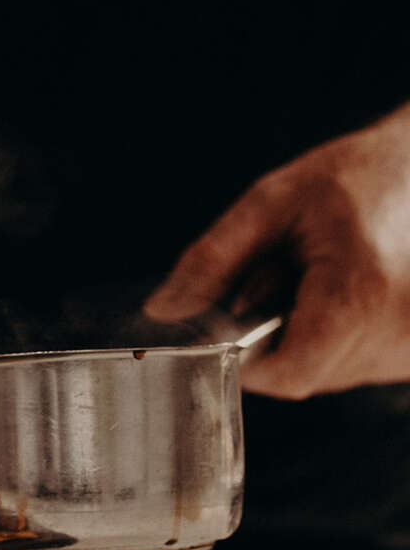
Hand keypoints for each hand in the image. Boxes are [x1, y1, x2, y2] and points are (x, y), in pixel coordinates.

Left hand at [144, 103, 409, 397]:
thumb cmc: (359, 174)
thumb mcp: (273, 202)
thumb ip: (213, 259)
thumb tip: (163, 309)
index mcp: (359, 295)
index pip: (286, 374)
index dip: (248, 358)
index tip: (240, 317)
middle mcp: (397, 332)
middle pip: (304, 374)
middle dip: (277, 335)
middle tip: (291, 278)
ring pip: (329, 372)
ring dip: (308, 334)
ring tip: (328, 278)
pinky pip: (356, 363)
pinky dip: (339, 336)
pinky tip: (351, 291)